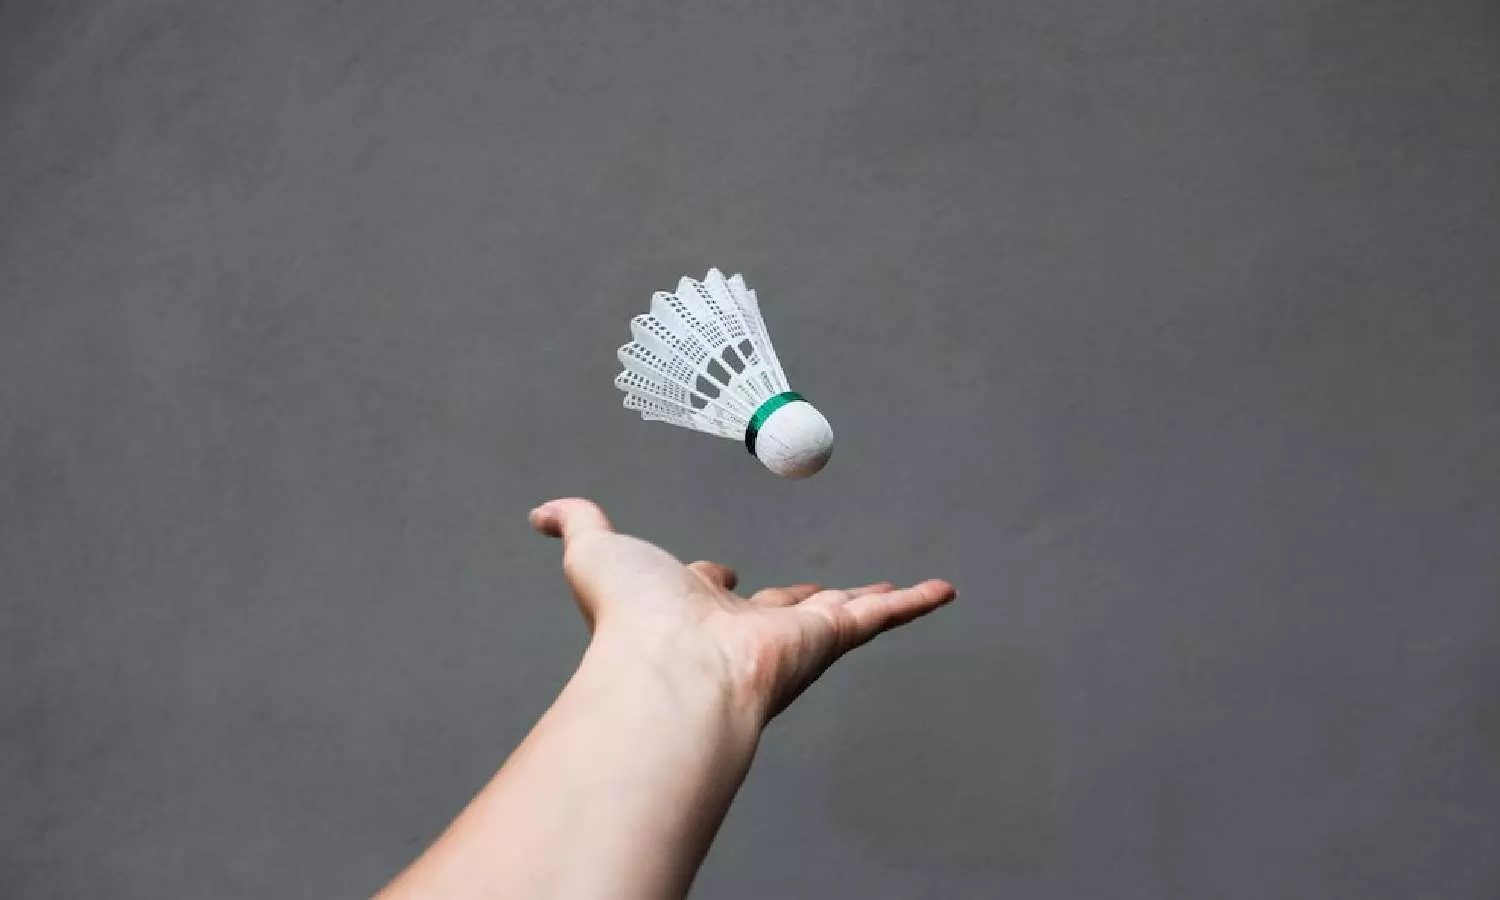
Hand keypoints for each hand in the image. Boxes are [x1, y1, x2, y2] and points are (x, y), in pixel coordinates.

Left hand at [529, 498, 955, 723]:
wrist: (669, 669)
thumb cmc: (630, 620)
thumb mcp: (595, 551)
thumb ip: (576, 525)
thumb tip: (541, 512)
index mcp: (694, 609)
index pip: (715, 591)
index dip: (717, 578)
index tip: (722, 572)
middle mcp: (745, 627)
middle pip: (787, 607)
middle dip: (807, 598)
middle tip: (830, 592)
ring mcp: (791, 635)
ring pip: (843, 612)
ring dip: (874, 600)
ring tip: (902, 591)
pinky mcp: (828, 637)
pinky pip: (883, 616)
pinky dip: (916, 602)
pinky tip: (942, 590)